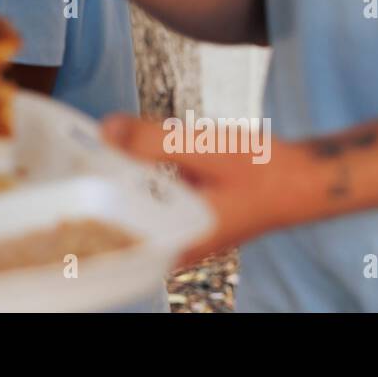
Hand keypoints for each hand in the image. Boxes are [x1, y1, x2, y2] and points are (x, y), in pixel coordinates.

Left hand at [100, 114, 321, 266]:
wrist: (306, 179)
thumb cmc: (263, 170)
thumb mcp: (204, 148)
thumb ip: (152, 140)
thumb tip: (105, 130)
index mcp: (175, 241)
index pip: (111, 227)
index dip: (88, 196)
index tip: (71, 165)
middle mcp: (175, 246)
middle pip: (119, 214)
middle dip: (104, 181)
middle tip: (83, 146)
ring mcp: (183, 234)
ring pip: (137, 203)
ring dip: (125, 175)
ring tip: (106, 144)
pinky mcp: (188, 218)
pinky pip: (154, 197)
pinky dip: (148, 175)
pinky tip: (147, 151)